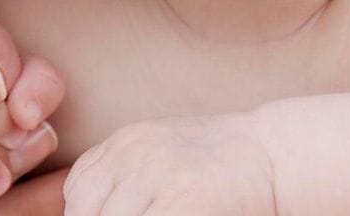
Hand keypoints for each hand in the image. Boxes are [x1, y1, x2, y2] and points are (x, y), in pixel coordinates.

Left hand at [62, 114, 275, 215]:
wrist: (271, 153)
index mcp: (127, 141)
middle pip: (86, 209)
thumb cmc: (216, 162)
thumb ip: (126, 175)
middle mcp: (135, 154)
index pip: (78, 188)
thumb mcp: (162, 152)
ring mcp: (159, 175)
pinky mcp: (184, 201)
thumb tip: (85, 209)